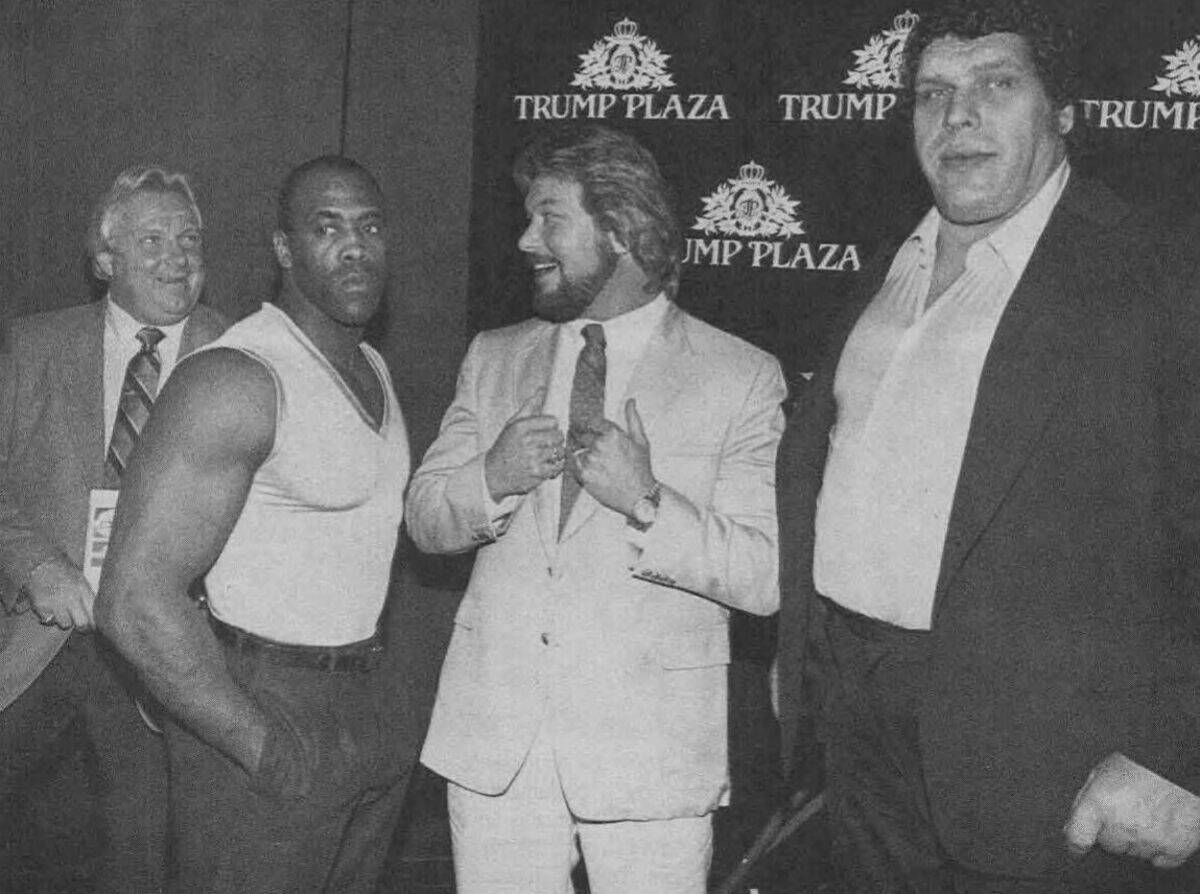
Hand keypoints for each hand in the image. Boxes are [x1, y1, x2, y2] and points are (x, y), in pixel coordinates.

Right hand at [25, 558, 94, 630]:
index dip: (96, 623)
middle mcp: (71, 597)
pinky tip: (49, 610)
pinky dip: (49, 618)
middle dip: (83, 628)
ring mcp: (55, 603)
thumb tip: (98, 611)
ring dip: (64, 622)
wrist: (40, 563)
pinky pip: (48, 621)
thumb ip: (88, 594)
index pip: (94, 613)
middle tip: (81, 627)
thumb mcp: (81, 578)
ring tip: (62, 613)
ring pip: (65, 624)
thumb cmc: (62, 571)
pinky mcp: (41, 606)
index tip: (95, 626)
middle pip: (82, 623)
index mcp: (83, 589)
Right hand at [484, 389, 564, 499]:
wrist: (493, 473)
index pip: (553, 421)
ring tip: (542, 455)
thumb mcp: (512, 424)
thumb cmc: (505, 447)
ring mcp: (533, 458)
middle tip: (543, 444)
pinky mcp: (537, 473)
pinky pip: (557, 467)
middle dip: (554, 440)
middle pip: (558, 436)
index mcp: (521, 427)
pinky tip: (543, 465)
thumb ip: (529, 407)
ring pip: (559, 451)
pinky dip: (554, 467)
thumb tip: (541, 390)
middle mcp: (527, 442)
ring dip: (554, 454)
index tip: (544, 431)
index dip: (550, 426)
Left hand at [573, 399, 655, 515]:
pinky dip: (577, 464)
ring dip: (580, 451)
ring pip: (576, 449)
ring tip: (592, 460)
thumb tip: (630, 400)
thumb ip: (632, 418)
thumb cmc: (641, 469)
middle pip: (580, 434)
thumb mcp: (641, 440)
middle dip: (579, 435)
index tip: (586, 426)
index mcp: (613, 434)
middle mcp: (600, 446)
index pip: (592, 421)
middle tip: (582, 440)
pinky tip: (589, 468)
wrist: (639, 497)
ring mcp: (590, 461)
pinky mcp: (584, 475)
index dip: (588, 423)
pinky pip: (573, 464)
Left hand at [1064, 752, 1199, 868]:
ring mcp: (1148, 839)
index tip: (1077, 846)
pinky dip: (1159, 848)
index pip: (1078, 838)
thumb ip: (1086, 798)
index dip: (1076, 843)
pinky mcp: (1174, 849)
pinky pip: (1159, 860)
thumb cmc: (1145, 763)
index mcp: (1099, 802)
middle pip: (1108, 844)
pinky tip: (1162, 827)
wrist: (1182, 766)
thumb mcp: (1104, 770)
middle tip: (1125, 811)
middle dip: (1112, 832)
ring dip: (1136, 838)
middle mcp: (1121, 825)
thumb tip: (1072, 822)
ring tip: (1147, 813)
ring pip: (1133, 852)